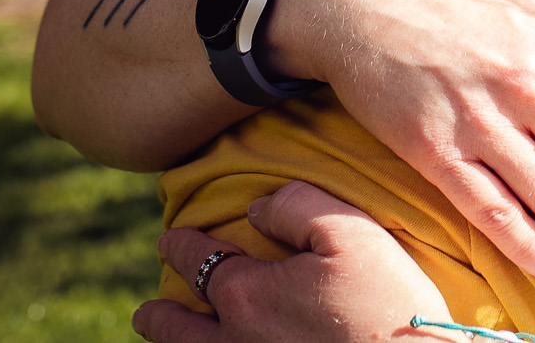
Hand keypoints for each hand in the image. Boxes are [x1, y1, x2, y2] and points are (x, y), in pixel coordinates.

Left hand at [136, 182, 447, 342]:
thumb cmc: (387, 302)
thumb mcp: (351, 232)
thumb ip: (297, 206)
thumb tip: (258, 207)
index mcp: (248, 294)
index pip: (200, 262)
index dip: (182, 246)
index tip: (171, 238)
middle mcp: (237, 341)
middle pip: (178, 329)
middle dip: (159, 315)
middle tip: (147, 309)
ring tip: (165, 337)